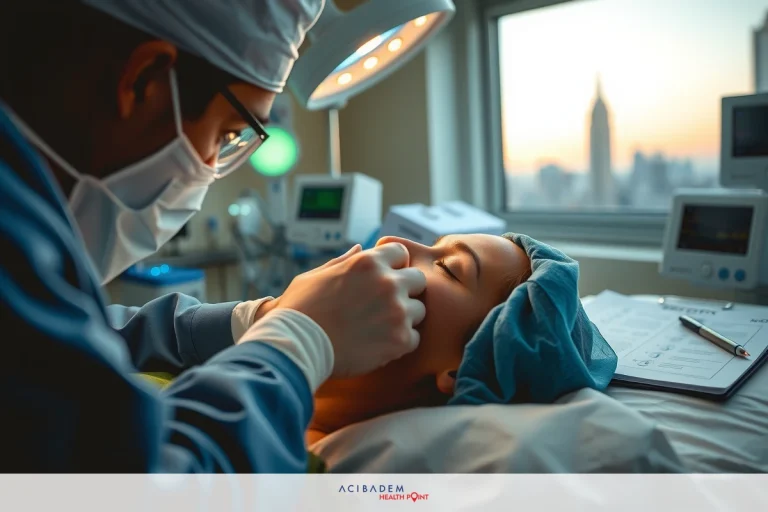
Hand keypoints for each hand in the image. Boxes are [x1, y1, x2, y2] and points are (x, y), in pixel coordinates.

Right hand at [268, 243, 426, 377]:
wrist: (296, 346)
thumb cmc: (299, 310)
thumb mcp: (315, 276)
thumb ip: (343, 261)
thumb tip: (359, 248)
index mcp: (368, 263)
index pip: (400, 253)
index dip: (393, 265)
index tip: (383, 279)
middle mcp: (387, 283)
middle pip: (418, 280)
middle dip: (406, 290)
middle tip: (385, 305)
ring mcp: (397, 311)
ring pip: (419, 311)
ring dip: (404, 319)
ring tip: (379, 328)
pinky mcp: (400, 339)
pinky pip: (414, 338)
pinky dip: (400, 343)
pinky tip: (379, 345)